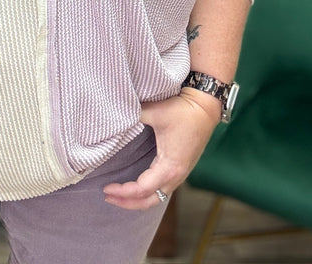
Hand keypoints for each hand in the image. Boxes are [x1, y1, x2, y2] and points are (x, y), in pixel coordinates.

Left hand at [102, 91, 218, 209]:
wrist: (205, 107)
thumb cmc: (182, 111)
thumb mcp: (155, 112)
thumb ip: (133, 117)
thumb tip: (115, 120)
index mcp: (169, 167)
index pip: (142, 189)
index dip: (123, 192)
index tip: (106, 188)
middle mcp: (176, 176)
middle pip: (149, 201)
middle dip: (128, 203)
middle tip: (108, 197)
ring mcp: (180, 174)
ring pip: (157, 198)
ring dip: (138, 200)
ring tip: (119, 195)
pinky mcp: (180, 169)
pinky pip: (162, 189)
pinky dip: (148, 193)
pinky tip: (136, 186)